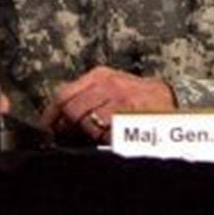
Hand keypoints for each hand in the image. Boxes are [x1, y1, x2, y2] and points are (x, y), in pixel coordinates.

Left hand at [47, 66, 174, 142]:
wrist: (167, 101)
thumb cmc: (137, 96)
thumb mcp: (111, 86)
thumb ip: (87, 94)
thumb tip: (59, 115)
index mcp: (100, 75)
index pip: (65, 94)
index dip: (51, 114)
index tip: (46, 127)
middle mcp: (108, 84)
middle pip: (71, 109)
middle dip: (67, 127)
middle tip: (68, 136)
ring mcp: (118, 100)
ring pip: (86, 123)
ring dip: (87, 134)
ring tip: (97, 134)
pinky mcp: (128, 116)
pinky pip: (104, 133)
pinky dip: (103, 139)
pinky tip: (110, 136)